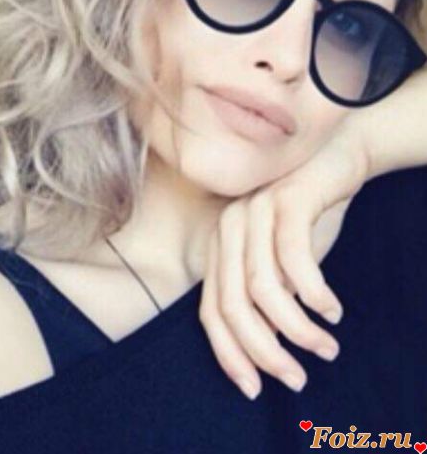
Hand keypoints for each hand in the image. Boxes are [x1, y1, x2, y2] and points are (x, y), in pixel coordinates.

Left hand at [198, 119, 370, 398]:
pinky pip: (295, 259)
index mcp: (219, 246)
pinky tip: (332, 310)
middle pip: (233, 306)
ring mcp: (254, 211)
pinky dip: (314, 293)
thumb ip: (266, 298)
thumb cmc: (305, 217)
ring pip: (264, 288)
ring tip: (326, 347)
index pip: (210, 312)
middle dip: (265, 352)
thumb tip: (266, 350)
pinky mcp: (286, 199)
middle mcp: (228, 228)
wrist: (334, 158)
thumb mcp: (280, 263)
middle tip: (297, 379)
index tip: (255, 388)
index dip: (229, 355)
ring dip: (297, 329)